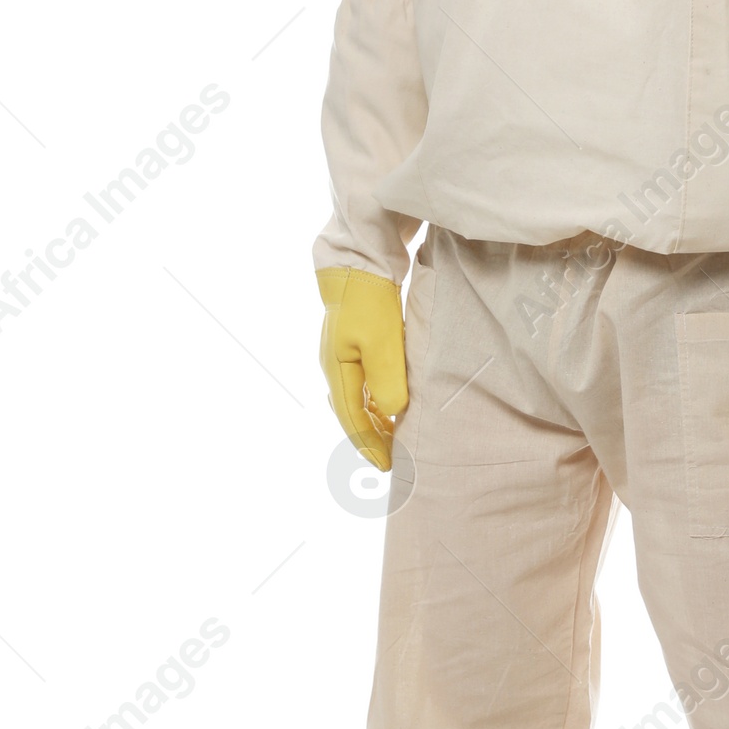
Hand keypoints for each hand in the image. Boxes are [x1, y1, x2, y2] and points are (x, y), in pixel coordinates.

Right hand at [317, 267, 407, 469]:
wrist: (359, 262)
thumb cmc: (369, 300)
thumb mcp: (382, 341)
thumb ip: (388, 379)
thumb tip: (393, 412)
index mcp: (337, 370)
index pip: (352, 419)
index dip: (369, 445)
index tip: (388, 466)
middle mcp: (335, 366)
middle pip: (351, 413)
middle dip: (370, 438)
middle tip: (393, 460)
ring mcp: (342, 355)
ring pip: (357, 400)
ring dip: (373, 421)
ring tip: (394, 439)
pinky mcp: (354, 343)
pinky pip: (362, 384)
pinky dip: (376, 401)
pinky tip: (391, 407)